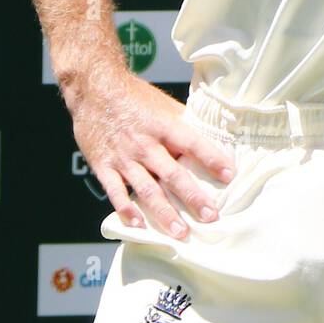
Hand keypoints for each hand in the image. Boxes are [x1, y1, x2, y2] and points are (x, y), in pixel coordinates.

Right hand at [70, 69, 235, 239]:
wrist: (94, 90)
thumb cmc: (134, 96)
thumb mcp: (163, 104)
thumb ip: (183, 124)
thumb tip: (210, 137)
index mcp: (163, 124)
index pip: (192, 143)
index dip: (211, 158)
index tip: (229, 175)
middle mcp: (144, 143)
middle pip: (172, 174)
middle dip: (192, 197)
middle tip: (210, 216)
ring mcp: (123, 157)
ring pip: (147, 189)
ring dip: (164, 213)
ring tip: (180, 232)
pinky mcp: (104, 166)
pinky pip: (116, 192)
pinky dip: (127, 210)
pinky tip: (139, 225)